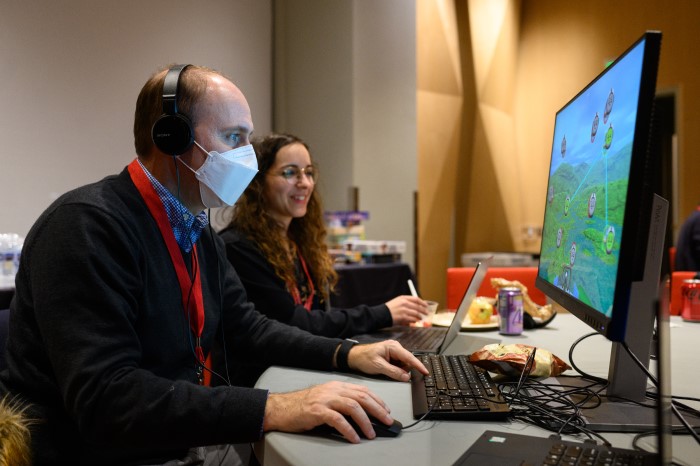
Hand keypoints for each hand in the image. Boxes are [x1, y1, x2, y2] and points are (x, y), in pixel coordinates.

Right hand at [263, 381, 391, 442]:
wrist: (281, 408)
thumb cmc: (303, 406)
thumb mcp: (325, 398)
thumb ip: (341, 402)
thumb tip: (362, 415)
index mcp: (336, 386)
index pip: (362, 390)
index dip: (377, 400)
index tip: (386, 410)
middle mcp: (333, 390)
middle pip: (361, 397)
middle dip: (378, 409)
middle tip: (387, 421)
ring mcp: (325, 399)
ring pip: (353, 407)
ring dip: (365, 421)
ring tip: (371, 433)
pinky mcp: (317, 411)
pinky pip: (337, 420)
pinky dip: (348, 430)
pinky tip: (354, 438)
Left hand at [347, 340, 428, 381]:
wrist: (354, 357)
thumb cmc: (364, 358)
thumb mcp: (379, 366)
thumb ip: (394, 372)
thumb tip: (406, 377)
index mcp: (393, 347)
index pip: (409, 357)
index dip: (418, 365)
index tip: (426, 372)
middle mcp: (395, 348)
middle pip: (407, 361)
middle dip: (404, 370)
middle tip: (392, 373)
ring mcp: (394, 352)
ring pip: (404, 364)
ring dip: (399, 370)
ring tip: (386, 370)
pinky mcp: (392, 357)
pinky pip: (399, 365)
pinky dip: (396, 370)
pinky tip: (387, 370)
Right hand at [385, 295, 428, 325]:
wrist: (381, 314)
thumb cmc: (390, 309)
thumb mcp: (397, 302)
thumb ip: (407, 303)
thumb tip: (417, 306)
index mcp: (403, 298)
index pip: (416, 299)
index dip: (422, 302)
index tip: (426, 305)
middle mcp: (404, 303)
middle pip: (418, 306)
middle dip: (423, 310)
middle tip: (426, 313)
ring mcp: (404, 310)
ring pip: (416, 313)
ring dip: (420, 317)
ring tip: (421, 318)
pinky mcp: (403, 317)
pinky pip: (412, 319)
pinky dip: (415, 321)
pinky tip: (415, 322)